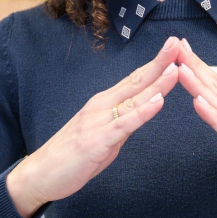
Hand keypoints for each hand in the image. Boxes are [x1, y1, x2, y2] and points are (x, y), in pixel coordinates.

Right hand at [7, 36, 181, 217]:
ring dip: (156, 83)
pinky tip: (158, 102)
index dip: (155, 63)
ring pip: (134, 99)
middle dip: (159, 63)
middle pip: (136, 81)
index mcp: (104, 103)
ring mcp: (98, 121)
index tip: (173, 48)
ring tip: (175, 68)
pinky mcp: (97, 140)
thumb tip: (142, 113)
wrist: (40, 174)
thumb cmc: (71, 155)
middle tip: (177, 44)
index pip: (135, 79)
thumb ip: (123, 122)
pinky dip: (142, 112)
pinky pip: (124, 124)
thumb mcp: (104, 135)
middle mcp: (102, 106)